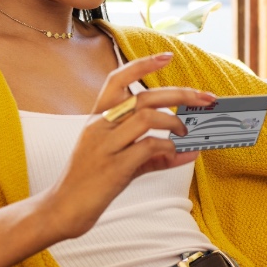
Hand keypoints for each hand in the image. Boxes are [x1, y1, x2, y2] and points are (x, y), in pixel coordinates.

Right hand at [42, 52, 216, 239]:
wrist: (63, 209)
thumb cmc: (90, 182)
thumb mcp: (121, 162)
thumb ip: (154, 155)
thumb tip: (188, 152)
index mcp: (97, 118)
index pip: (117, 79)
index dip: (142, 64)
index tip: (167, 56)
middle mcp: (99, 126)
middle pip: (142, 96)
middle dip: (179, 93)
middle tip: (204, 98)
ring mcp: (105, 146)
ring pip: (145, 116)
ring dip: (174, 121)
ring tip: (185, 131)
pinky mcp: (112, 168)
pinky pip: (147, 147)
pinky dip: (168, 148)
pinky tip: (175, 153)